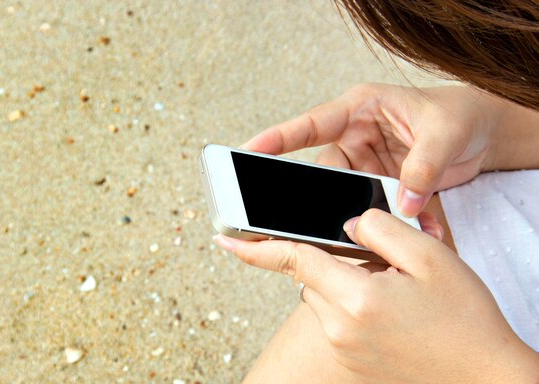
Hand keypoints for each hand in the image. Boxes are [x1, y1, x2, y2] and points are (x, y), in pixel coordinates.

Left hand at [214, 210, 538, 382]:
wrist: (483, 376)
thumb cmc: (463, 319)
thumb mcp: (430, 257)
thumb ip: (381, 228)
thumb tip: (348, 221)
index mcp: (356, 298)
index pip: (293, 259)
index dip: (254, 246)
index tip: (222, 238)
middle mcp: (340, 327)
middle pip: (310, 276)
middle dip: (331, 261)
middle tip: (378, 265)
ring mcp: (343, 348)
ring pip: (322, 296)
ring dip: (343, 284)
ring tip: (390, 292)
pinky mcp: (349, 361)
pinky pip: (335, 318)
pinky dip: (351, 305)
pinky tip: (387, 312)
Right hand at [242, 84, 504, 216]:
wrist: (482, 132)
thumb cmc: (459, 115)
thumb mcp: (444, 133)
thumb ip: (422, 167)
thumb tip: (404, 204)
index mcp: (360, 110)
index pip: (311, 125)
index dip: (278, 138)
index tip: (249, 151)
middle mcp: (355, 137)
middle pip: (325, 173)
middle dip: (329, 199)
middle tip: (324, 221)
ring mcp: (366, 164)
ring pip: (347, 197)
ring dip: (369, 217)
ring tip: (399, 225)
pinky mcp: (379, 185)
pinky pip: (375, 209)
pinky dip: (395, 223)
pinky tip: (423, 226)